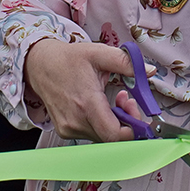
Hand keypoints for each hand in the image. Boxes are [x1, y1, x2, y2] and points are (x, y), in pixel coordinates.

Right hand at [23, 39, 137, 141]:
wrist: (40, 65)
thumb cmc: (69, 59)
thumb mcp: (99, 53)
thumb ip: (126, 62)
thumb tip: (149, 71)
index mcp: (87, 102)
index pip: (114, 135)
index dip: (133, 131)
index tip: (140, 119)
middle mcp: (76, 120)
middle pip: (112, 137)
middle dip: (127, 122)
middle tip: (127, 101)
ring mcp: (69, 128)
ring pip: (103, 137)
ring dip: (115, 122)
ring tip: (113, 101)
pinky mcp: (65, 131)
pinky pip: (92, 134)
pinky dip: (101, 124)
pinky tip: (100, 107)